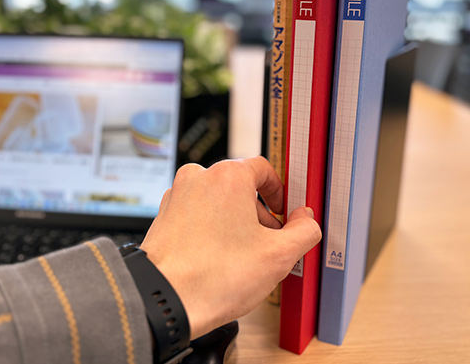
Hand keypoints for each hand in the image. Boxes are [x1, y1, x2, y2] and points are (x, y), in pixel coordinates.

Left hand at [139, 156, 320, 339]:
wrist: (164, 299)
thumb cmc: (214, 277)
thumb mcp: (278, 256)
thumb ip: (303, 231)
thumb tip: (306, 220)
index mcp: (227, 176)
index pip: (263, 169)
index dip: (280, 192)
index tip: (284, 212)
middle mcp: (198, 178)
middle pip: (239, 186)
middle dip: (258, 213)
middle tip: (268, 241)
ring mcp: (177, 197)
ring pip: (216, 201)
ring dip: (234, 222)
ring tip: (242, 256)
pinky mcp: (163, 217)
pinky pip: (196, 215)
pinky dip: (211, 230)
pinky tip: (219, 260)